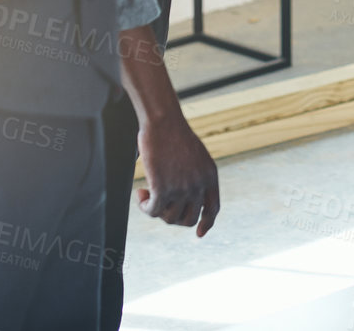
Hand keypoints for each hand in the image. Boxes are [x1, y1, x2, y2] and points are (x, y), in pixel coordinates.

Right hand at [137, 114, 220, 236]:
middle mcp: (199, 185)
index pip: (213, 209)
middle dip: (174, 217)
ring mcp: (182, 188)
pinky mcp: (163, 188)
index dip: (207, 224)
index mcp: (210, 176)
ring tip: (148, 193)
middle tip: (160, 204)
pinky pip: (153, 211)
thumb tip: (187, 197)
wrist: (164, 121)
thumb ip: (196, 176)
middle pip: (189, 219)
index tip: (199, 233)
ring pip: (169, 218)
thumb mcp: (196, 155)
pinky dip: (144, 207)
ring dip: (157, 210)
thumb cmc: (175, 134)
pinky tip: (139, 194)